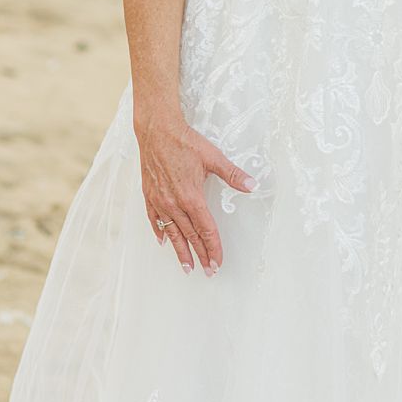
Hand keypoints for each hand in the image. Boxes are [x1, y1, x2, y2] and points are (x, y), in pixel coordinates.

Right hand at [135, 107, 254, 275]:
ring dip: (180, 251)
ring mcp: (160, 201)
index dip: (213, 247)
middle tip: (208, 272)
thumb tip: (253, 184)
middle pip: (190, 235)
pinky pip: (154, 219)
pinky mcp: (149, 195)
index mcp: (192, 197)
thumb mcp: (213, 156)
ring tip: (187, 266)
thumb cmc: (185, 142)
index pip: (206, 229)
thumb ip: (233, 174)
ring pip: (172, 232)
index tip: (218, 262)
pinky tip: (163, 242)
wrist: (157, 130)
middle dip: (200, 255)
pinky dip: (160, 232)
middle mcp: (174, 203)